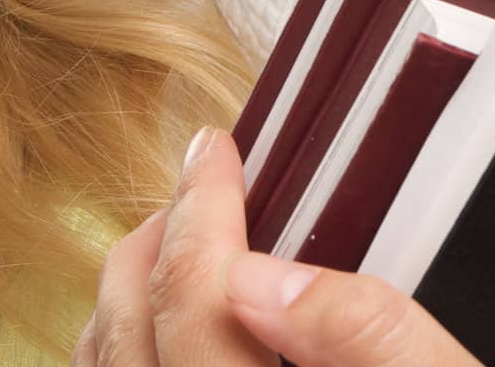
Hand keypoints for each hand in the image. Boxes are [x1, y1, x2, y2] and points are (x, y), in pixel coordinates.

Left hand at [71, 126, 483, 365]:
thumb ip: (372, 337)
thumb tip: (262, 275)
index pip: (196, 307)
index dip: (200, 210)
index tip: (217, 148)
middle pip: (129, 344)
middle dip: (153, 242)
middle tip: (195, 183)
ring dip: (126, 302)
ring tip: (172, 241)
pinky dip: (123, 361)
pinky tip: (164, 333)